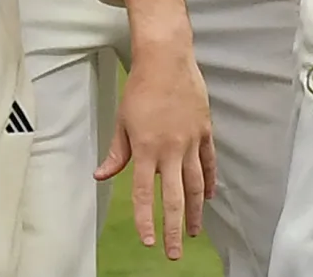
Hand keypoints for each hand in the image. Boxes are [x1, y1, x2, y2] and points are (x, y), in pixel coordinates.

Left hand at [99, 0, 215, 258]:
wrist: (167, 59)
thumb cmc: (140, 88)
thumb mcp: (122, 121)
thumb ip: (116, 152)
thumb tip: (102, 175)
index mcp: (146, 149)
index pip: (144, 194)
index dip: (145, 220)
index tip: (147, 241)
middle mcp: (170, 149)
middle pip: (174, 197)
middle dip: (173, 228)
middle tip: (175, 252)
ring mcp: (190, 141)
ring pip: (196, 184)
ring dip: (195, 210)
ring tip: (193, 231)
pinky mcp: (204, 130)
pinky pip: (209, 162)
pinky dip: (210, 181)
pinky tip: (210, 197)